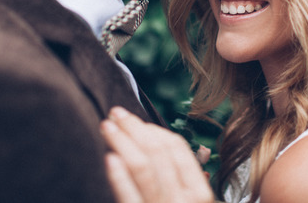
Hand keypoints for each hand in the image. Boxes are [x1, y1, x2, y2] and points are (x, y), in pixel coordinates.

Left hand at [100, 107, 214, 202]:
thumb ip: (192, 179)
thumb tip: (197, 149)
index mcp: (199, 192)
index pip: (177, 149)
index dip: (155, 130)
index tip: (138, 122)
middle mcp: (182, 199)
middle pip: (157, 152)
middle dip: (135, 127)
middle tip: (116, 113)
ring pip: (141, 166)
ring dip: (122, 141)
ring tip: (107, 126)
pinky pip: (127, 195)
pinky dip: (118, 175)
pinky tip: (110, 158)